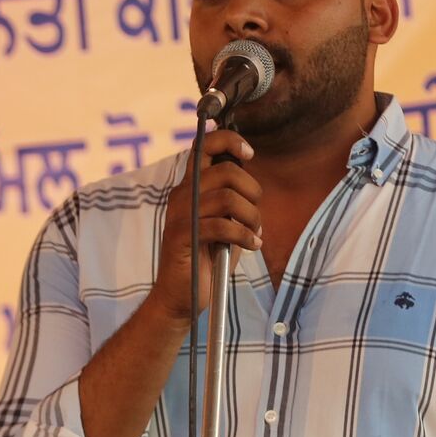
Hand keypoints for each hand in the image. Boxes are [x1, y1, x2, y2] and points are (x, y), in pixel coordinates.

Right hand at [154, 126, 261, 322]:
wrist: (181, 295)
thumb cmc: (207, 258)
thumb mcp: (225, 222)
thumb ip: (234, 201)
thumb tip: (253, 186)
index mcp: (190, 188)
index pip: (204, 146)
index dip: (229, 141)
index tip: (250, 153)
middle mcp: (182, 196)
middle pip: (225, 171)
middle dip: (252, 190)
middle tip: (255, 213)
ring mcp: (180, 215)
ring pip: (227, 197)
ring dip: (251, 216)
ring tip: (254, 233)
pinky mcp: (182, 237)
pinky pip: (222, 226)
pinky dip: (245, 236)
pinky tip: (252, 246)